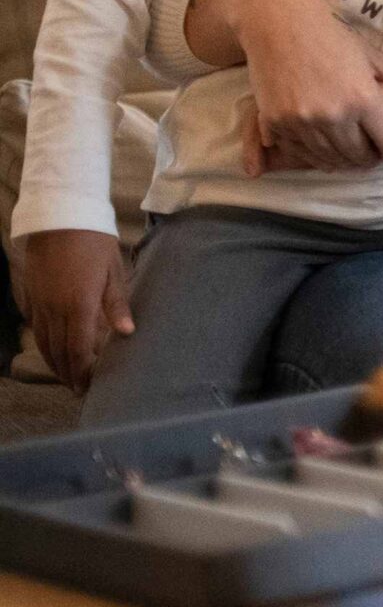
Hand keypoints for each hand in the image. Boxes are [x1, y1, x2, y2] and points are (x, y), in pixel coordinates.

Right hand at [17, 230, 133, 390]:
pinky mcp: (31, 295)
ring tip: (67, 377)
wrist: (59, 217)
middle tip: (79, 390)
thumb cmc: (94, 241)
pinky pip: (36, 327)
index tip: (90, 386)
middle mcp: (55, 308)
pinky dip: (44, 344)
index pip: (78, 349)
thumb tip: (127, 333)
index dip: (83, 371)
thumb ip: (117, 305)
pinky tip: (53, 350)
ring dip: (55, 362)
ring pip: (44, 342)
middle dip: (69, 373)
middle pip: (59, 351)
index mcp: (79, 304)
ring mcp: (40, 302)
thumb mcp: (114, 270)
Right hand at [238, 43, 382, 176]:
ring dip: (342, 162)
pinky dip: (312, 155)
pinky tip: (321, 153)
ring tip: (349, 159)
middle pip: (359, 156)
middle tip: (372, 159)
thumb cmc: (328, 34)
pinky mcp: (275, 123)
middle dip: (369, 160)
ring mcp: (301, 121)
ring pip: (329, 158)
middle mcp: (333, 115)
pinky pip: (298, 151)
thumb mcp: (369, 54)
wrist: (276, 22)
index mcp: (362, 98)